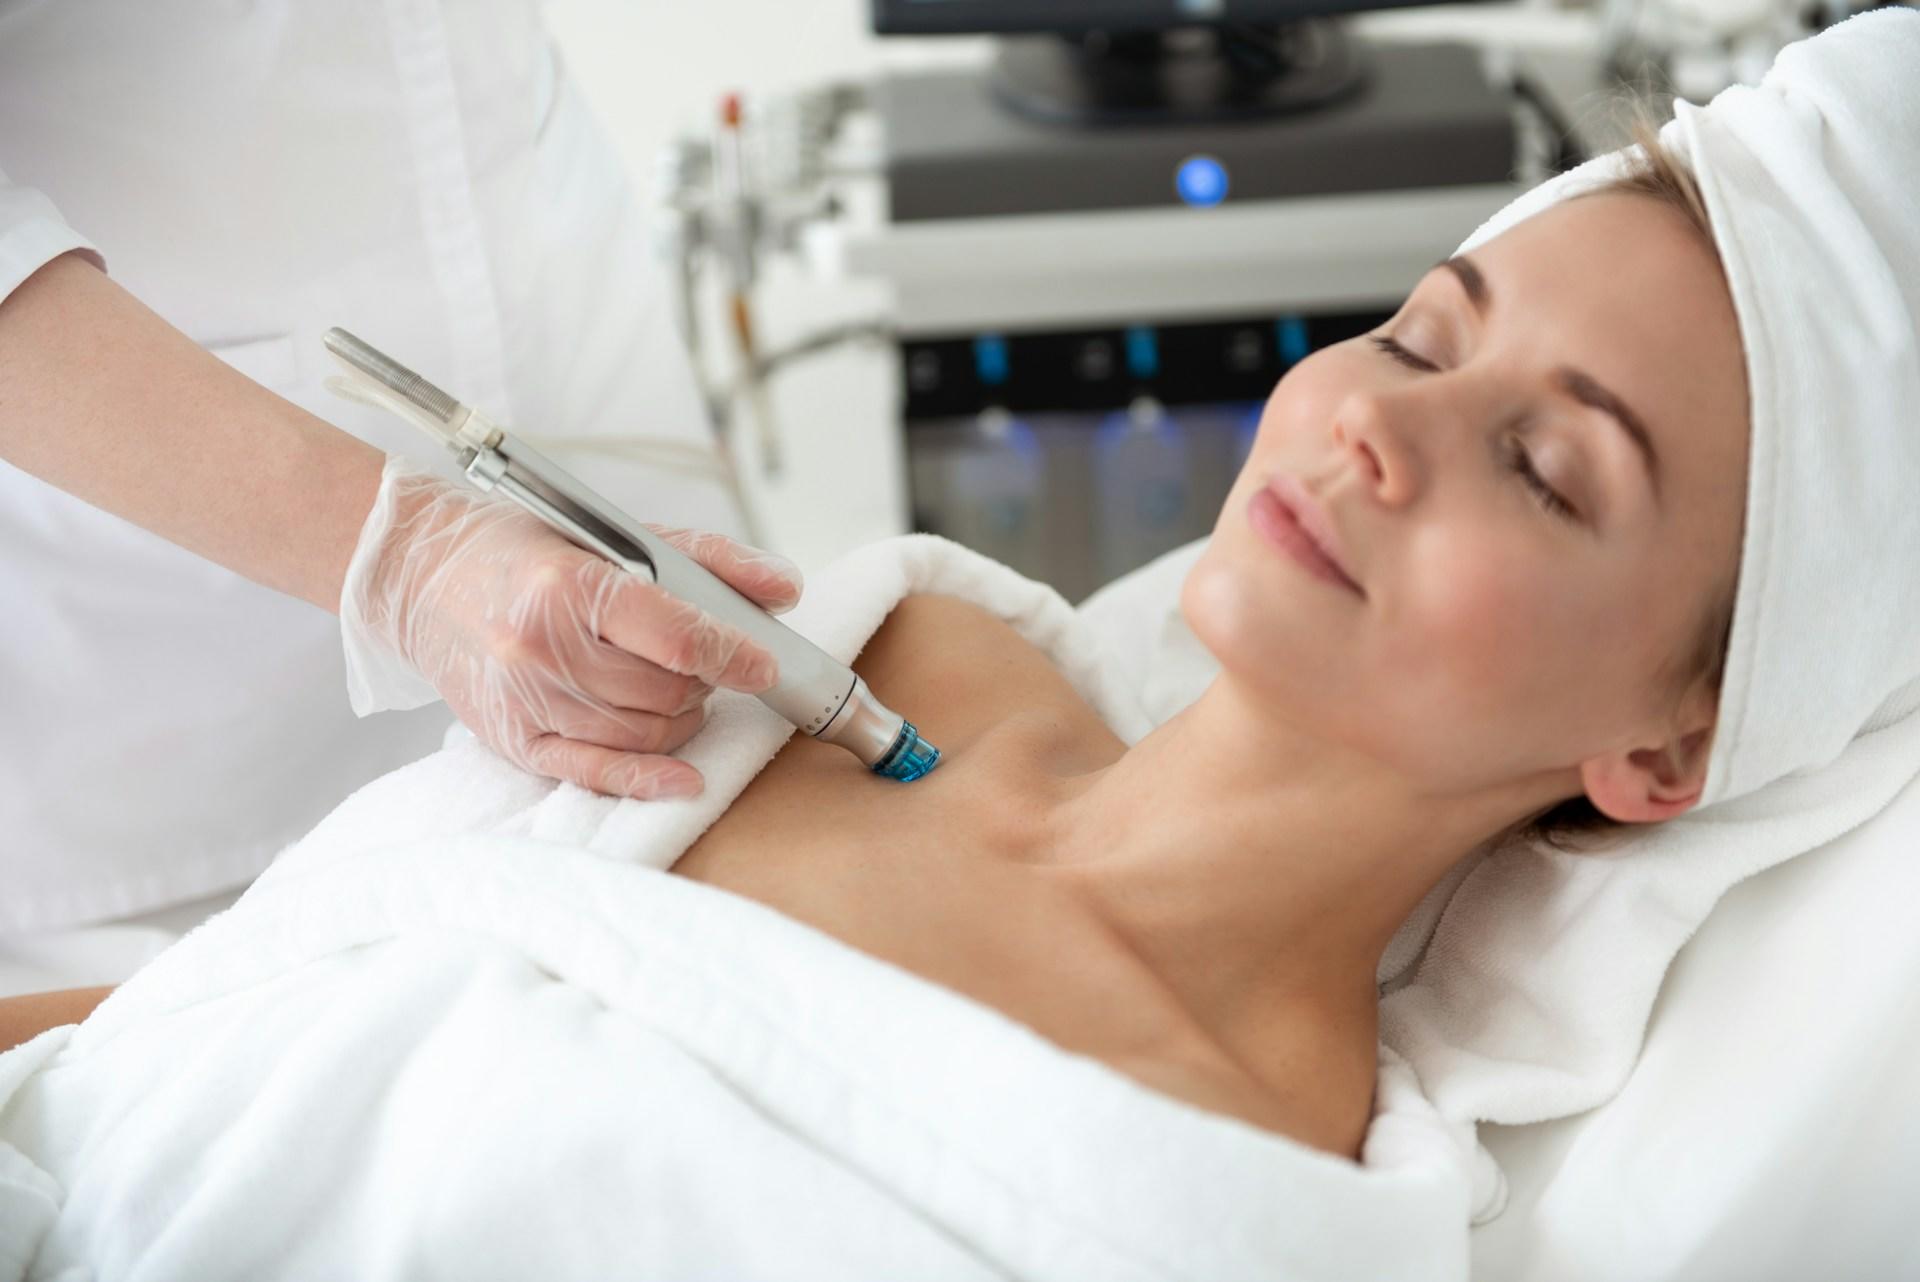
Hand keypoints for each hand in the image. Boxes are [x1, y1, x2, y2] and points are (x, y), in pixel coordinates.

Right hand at [339, 454, 801, 798]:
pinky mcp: (513, 737)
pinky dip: (645, 779)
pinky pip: (592, 772)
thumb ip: (709, 560)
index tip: (765, 664)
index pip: (677, 638)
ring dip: (679, 720)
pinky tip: (682, 776)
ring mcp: (524, 699)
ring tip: (678, 692)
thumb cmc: (523, 553)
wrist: (421, 576)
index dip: (735, 656)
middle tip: (705, 665)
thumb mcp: (616, 534)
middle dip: (702, 683)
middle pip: (663, 692)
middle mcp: (542, 647)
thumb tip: (784, 589)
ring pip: (639, 735)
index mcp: (569, 586)